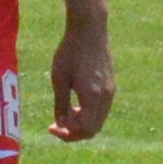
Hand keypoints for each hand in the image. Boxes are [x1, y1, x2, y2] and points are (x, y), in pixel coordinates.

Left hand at [48, 9, 114, 139]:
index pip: (85, 130)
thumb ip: (61, 105)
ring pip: (99, 119)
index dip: (68, 135)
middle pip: (94, 128)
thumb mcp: (59, 79)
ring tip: (66, 113)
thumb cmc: (70, 51)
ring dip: (82, 122)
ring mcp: (111, 90)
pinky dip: (89, 113)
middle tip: (57, 124)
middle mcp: (106, 97)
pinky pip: (102, 109)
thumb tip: (61, 125)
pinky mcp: (111, 84)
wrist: (89, 29)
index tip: (51, 127)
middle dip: (75, 132)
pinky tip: (76, 103)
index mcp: (93, 97)